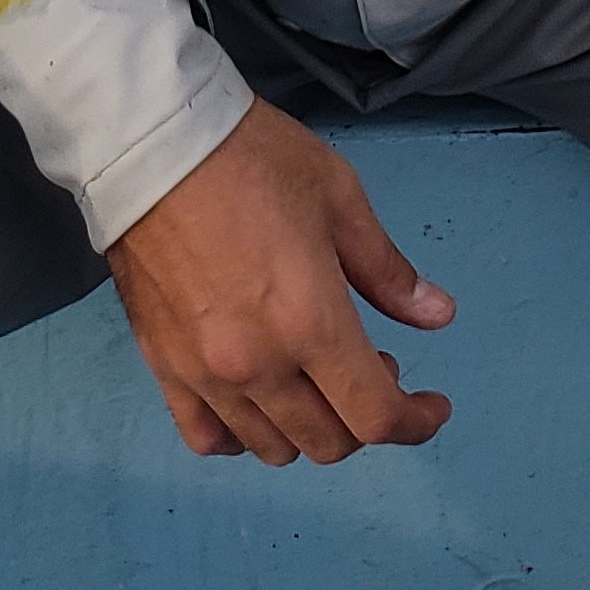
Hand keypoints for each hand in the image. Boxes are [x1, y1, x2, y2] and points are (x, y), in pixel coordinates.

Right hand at [105, 94, 454, 466]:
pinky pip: (205, 437)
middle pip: (329, 442)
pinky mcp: (162, 366)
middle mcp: (258, 365)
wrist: (151, 141)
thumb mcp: (339, 197)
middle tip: (371, 363)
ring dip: (309, 426)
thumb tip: (438, 316)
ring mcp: (205, 373)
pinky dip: (241, 435)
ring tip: (313, 374)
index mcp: (311, 323)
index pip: (377, 416)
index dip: (416, 422)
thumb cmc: (252, 159)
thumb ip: (388, 271)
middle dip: (366, 418)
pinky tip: (256, 400)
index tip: (432, 405)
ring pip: (272, 447)